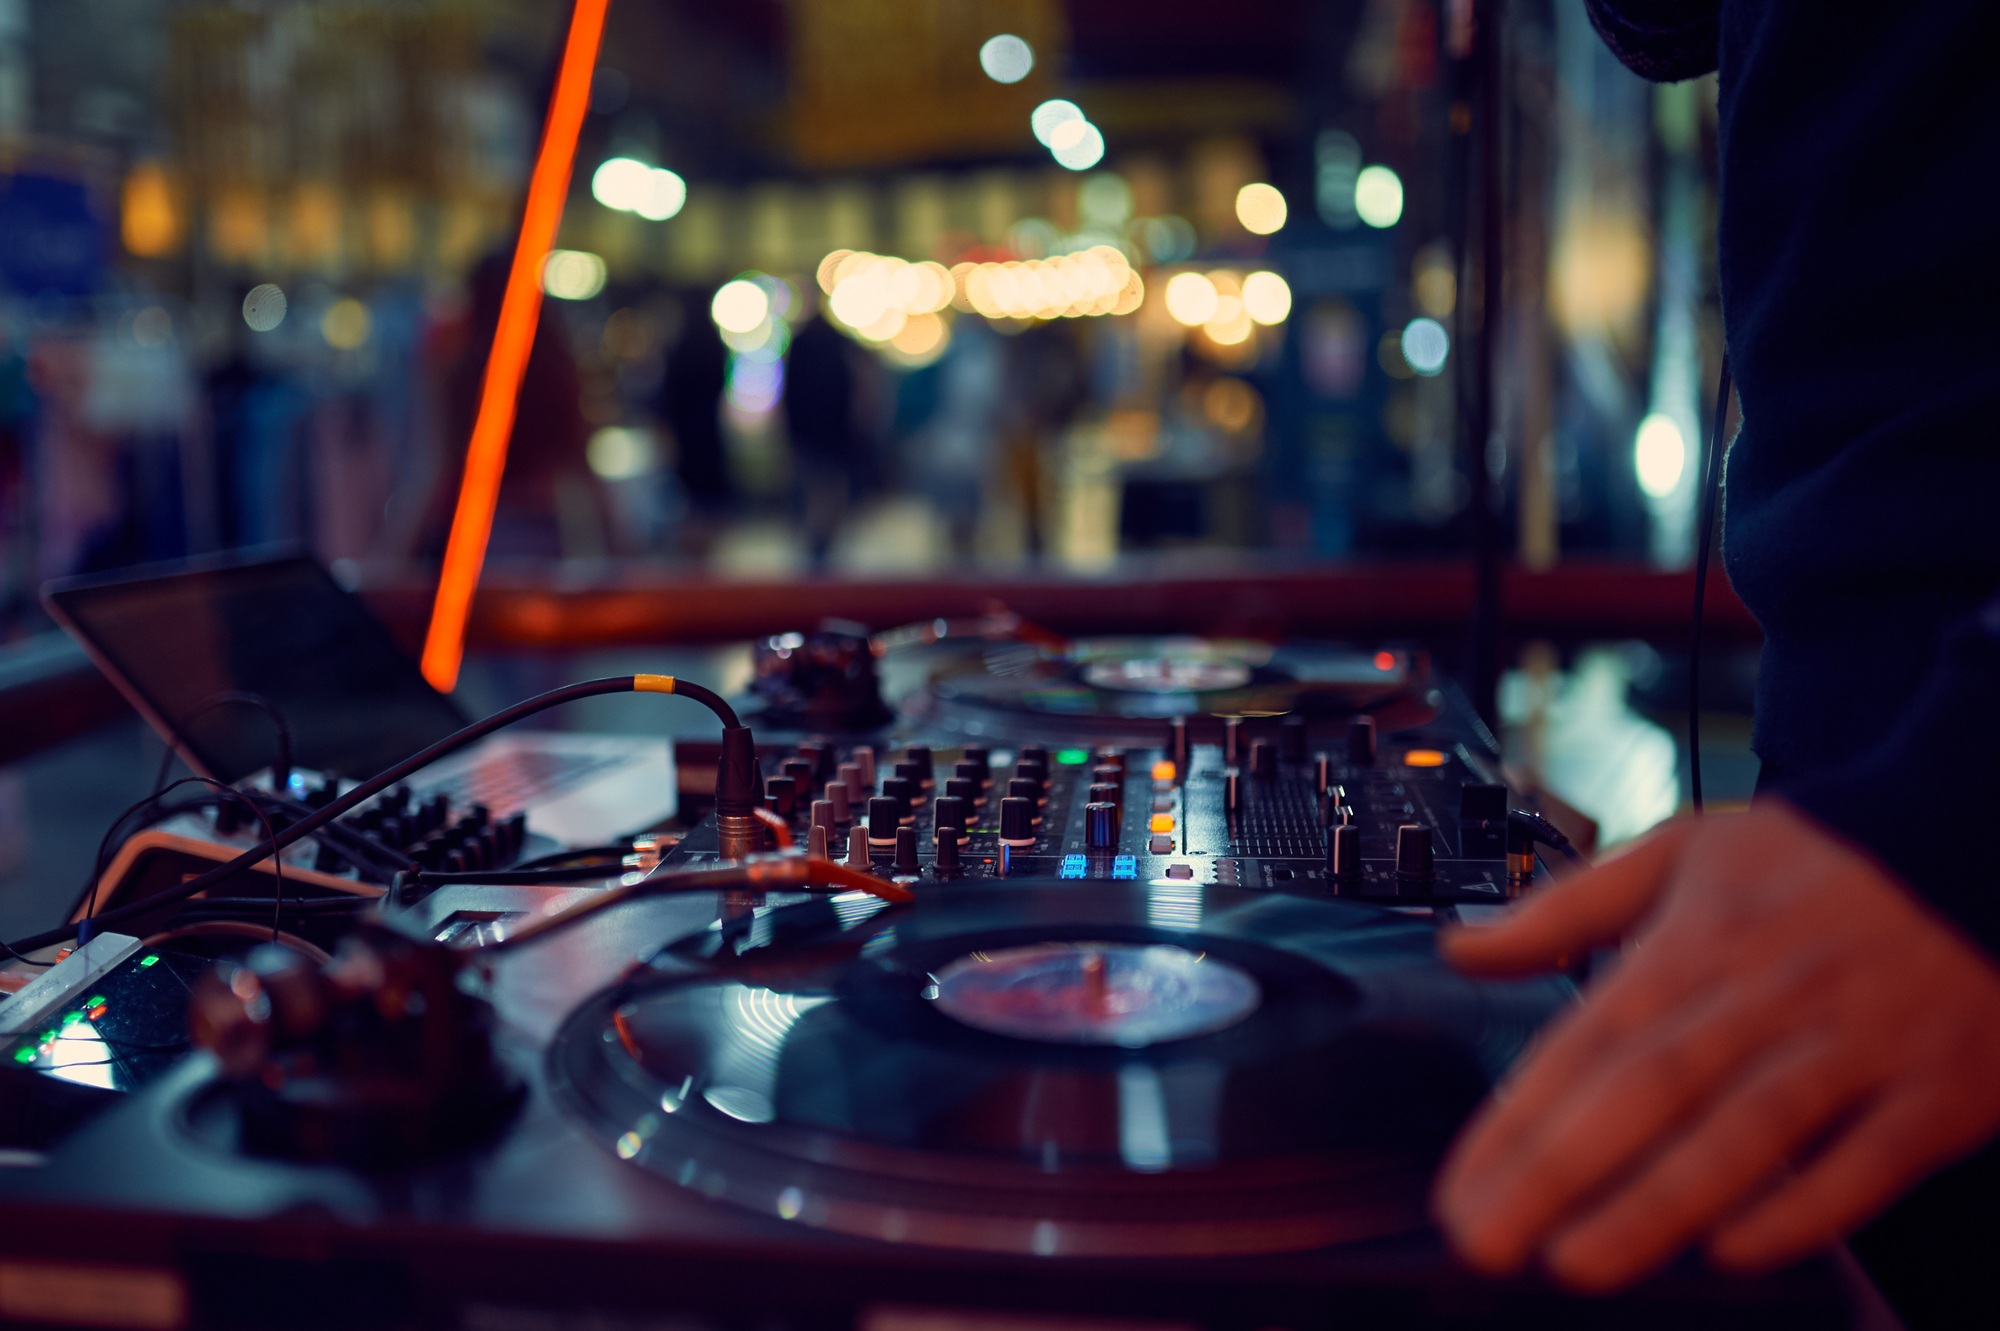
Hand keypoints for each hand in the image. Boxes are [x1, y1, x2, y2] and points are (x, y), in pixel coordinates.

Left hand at [1432, 802, 1999, 1290]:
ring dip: (1657, 1202)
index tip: (1463, 1182)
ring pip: (1746, 1131)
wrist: (1972, 841)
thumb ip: (1566, 909)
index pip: (1589, 1038)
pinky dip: (1805, 1207)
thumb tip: (1461, 949)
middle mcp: (1768, 995)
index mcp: (1698, 941)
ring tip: (1577, 1261)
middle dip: (1561, 1171)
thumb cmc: (1816, 862)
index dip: (1520, 1116)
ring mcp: (1856, 1045)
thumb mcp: (1683, 852)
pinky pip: (1868, 1160)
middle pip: (1651, 1090)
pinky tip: (1734, 1250)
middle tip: (1489, 1239)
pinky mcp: (1939, 1091)